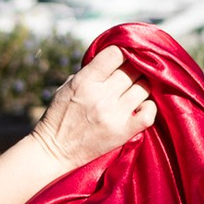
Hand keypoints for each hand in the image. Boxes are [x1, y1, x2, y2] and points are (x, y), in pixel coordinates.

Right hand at [39, 50, 157, 173]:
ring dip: (141, 86)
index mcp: (85, 81)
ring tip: (134, 90)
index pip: (115, 53)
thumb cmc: (59, 117)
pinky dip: (149, 107)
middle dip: (132, 68)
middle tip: (129, 74)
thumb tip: (113, 59)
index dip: (122, 51)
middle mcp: (101, 96)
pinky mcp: (122, 133)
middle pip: (132, 69)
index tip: (122, 56)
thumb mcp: (66, 87)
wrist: (54, 151)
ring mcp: (114, 115)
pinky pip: (149, 113)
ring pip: (144, 87)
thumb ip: (89, 73)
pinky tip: (141, 106)